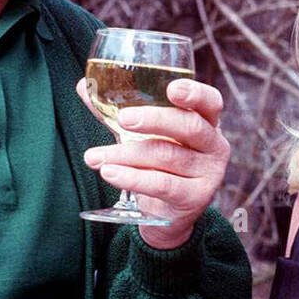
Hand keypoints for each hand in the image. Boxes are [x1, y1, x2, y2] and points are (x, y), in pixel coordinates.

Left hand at [77, 76, 230, 249]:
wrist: (168, 212)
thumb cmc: (158, 163)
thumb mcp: (142, 135)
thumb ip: (117, 112)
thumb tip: (85, 86)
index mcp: (206, 121)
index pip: (210, 101)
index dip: (194, 93)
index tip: (172, 88)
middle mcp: (213, 145)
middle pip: (189, 126)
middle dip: (154, 120)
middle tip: (123, 119)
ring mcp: (208, 173)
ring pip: (166, 156)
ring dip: (125, 154)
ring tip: (94, 157)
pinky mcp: (194, 198)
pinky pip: (161, 184)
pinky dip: (132, 178)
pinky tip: (109, 173)